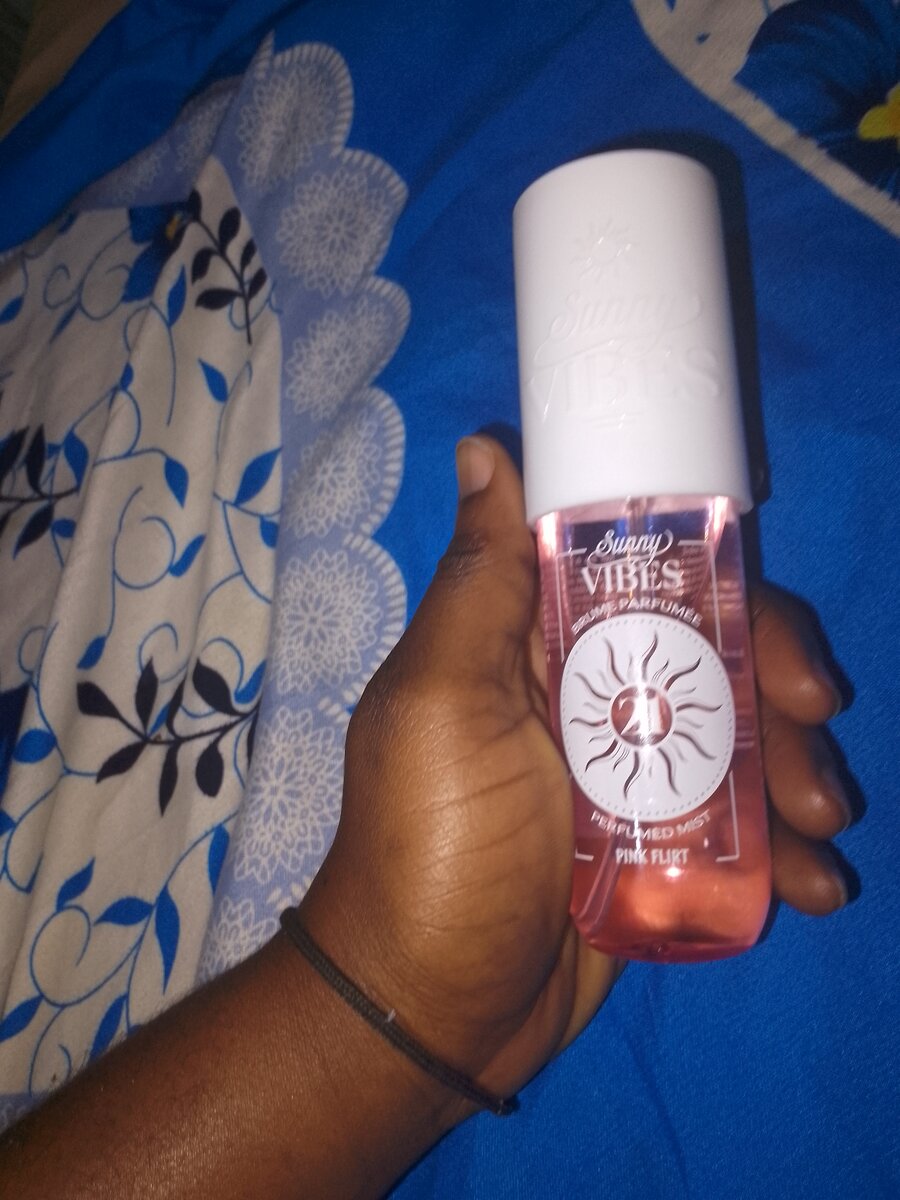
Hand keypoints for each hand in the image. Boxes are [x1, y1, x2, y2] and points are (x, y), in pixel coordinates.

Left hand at [298, 435, 850, 1115]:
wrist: (431, 1009)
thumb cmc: (428, 848)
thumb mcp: (440, 704)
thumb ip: (478, 584)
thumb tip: (485, 449)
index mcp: (531, 641)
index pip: (638, 572)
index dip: (715, 579)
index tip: (765, 627)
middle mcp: (583, 692)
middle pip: (707, 649)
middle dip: (773, 681)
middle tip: (811, 728)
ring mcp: (624, 770)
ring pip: (736, 732)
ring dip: (796, 769)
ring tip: (821, 827)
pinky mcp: (656, 841)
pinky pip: (738, 817)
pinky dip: (786, 844)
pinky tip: (814, 882)